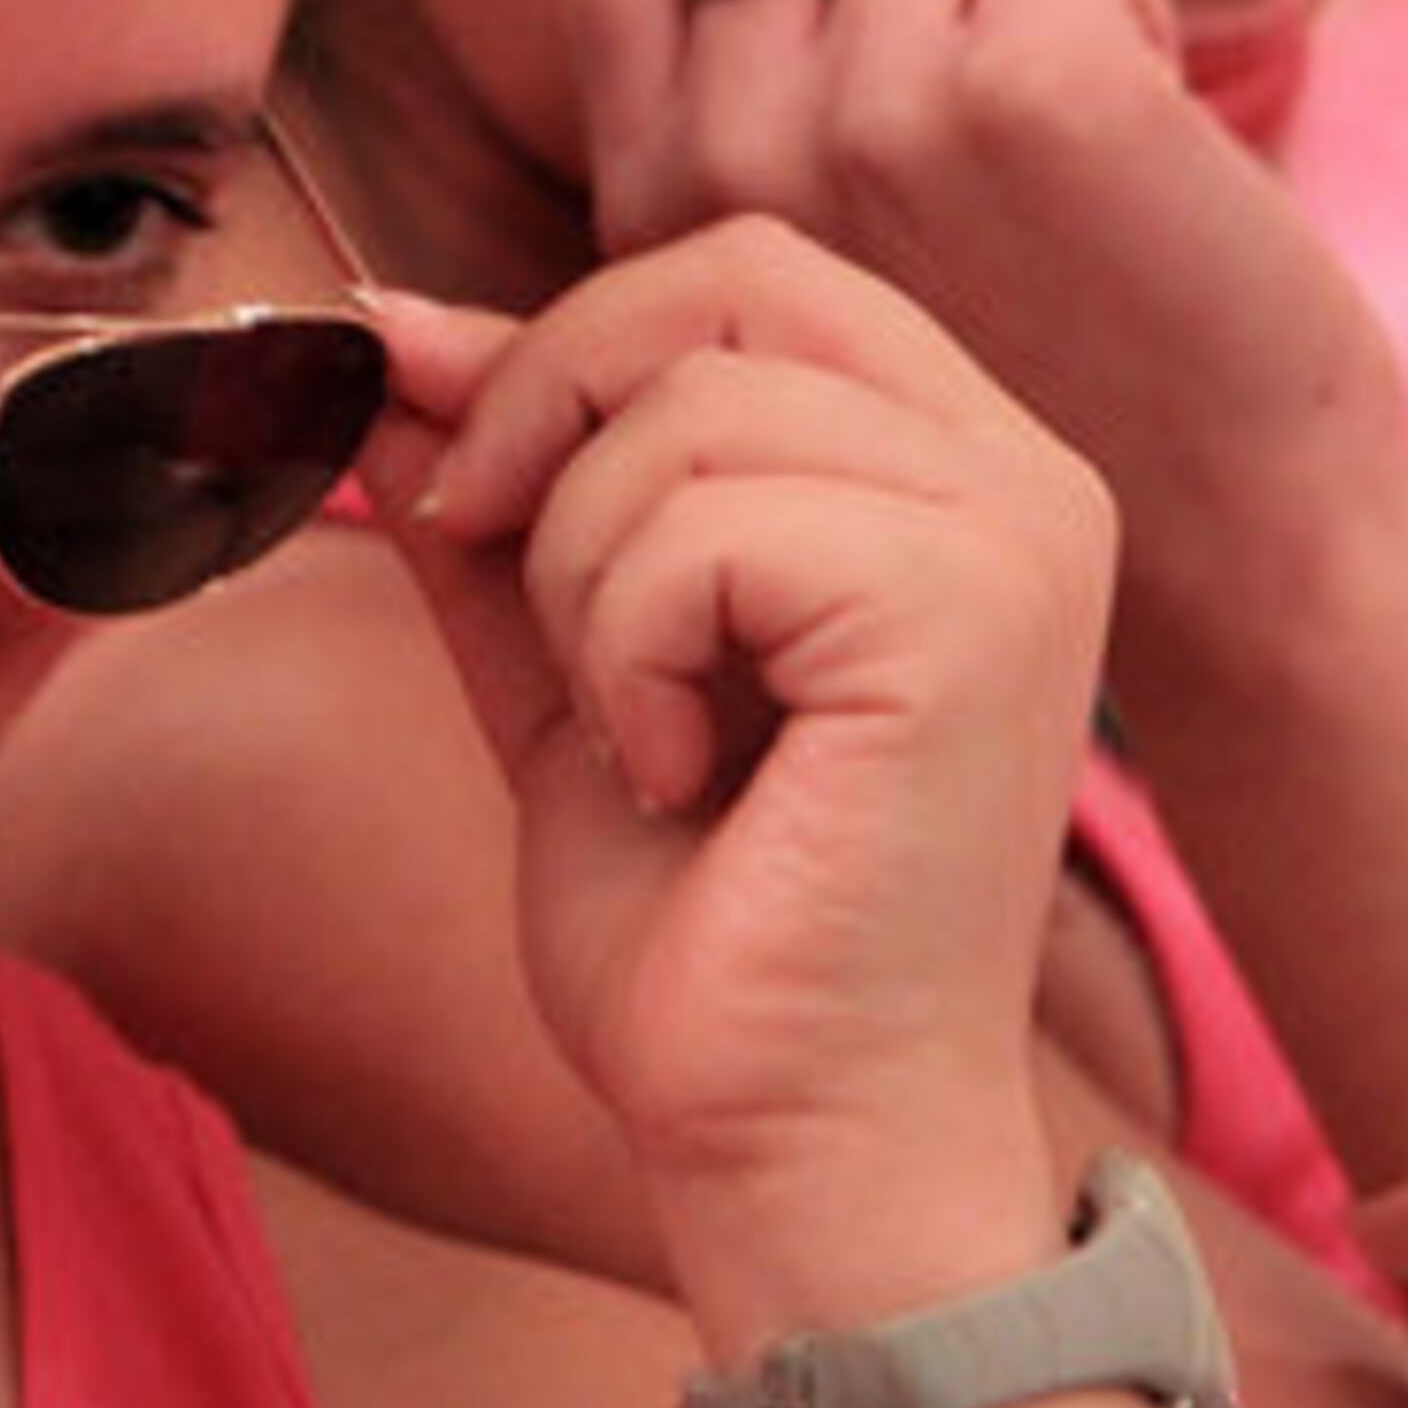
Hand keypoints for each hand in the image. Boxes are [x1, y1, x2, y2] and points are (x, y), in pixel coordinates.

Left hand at [361, 219, 1114, 1218]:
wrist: (792, 1137)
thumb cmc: (706, 929)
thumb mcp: (567, 655)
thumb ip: (505, 497)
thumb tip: (388, 336)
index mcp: (952, 463)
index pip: (741, 270)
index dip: (562, 333)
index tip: (440, 449)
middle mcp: (1019, 472)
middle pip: (720, 282)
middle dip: (545, 403)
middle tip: (489, 556)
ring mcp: (1014, 534)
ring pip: (685, 415)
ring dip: (581, 575)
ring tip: (631, 728)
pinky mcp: (971, 611)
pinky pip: (706, 527)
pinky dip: (629, 652)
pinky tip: (676, 776)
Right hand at [550, 0, 1407, 649]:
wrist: (1219, 561)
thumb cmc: (1041, 393)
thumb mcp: (816, 268)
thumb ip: (736, 99)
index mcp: (659, 195)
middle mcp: (732, 157)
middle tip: (979, 50)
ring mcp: (870, 122)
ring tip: (1070, 113)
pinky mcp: (1025, 93)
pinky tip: (1143, 125)